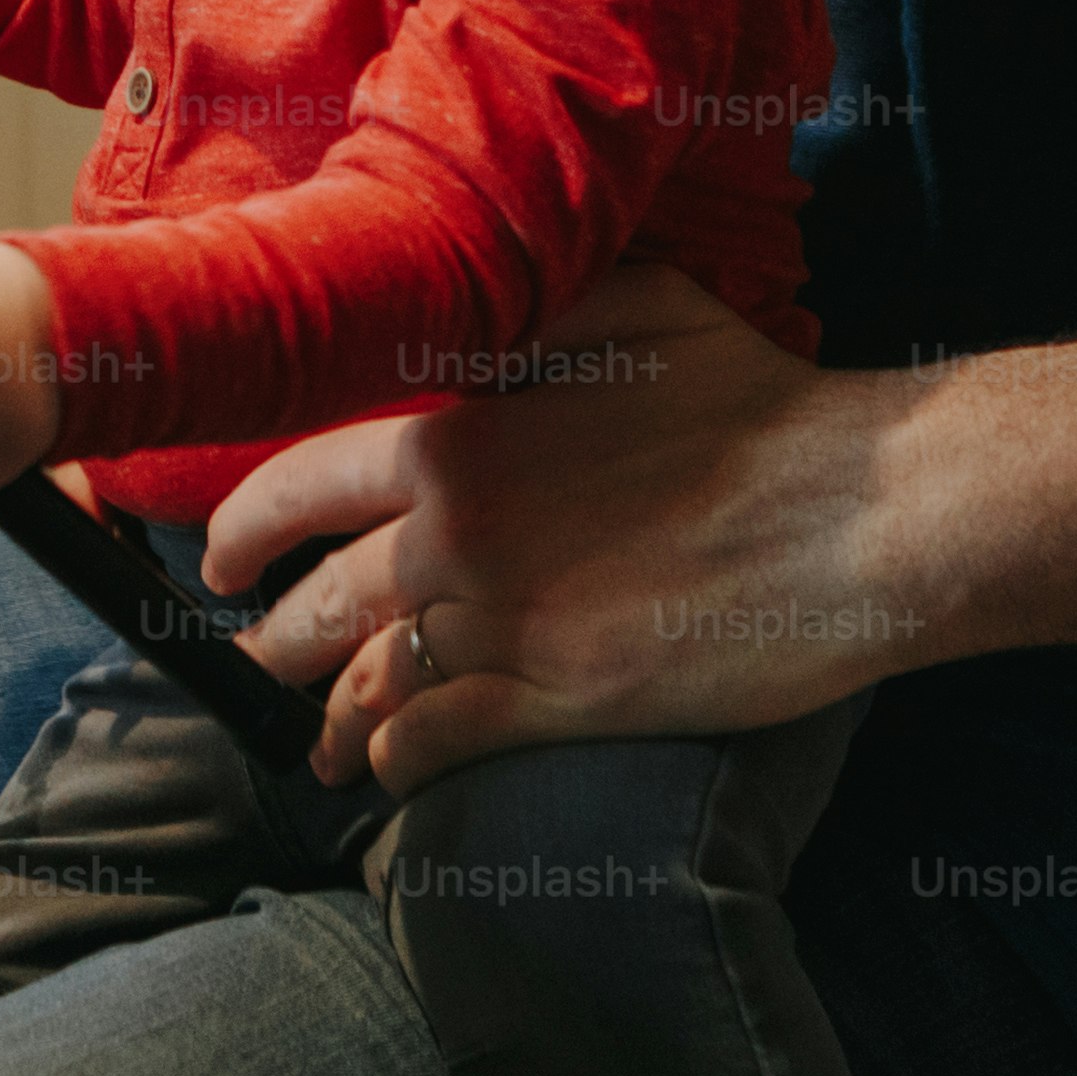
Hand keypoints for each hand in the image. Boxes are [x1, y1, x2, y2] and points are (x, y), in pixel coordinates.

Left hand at [201, 263, 928, 790]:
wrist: (855, 507)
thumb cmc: (755, 399)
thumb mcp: (632, 305)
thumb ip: (527, 311)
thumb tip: (462, 301)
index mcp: (457, 433)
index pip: (300, 484)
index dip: (243, 527)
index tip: (221, 555)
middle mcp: (458, 531)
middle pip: (316, 597)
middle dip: (270, 633)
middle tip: (252, 652)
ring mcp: (506, 623)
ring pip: (369, 680)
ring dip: (329, 717)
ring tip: (315, 745)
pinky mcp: (561, 699)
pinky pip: (440, 742)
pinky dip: (399, 763)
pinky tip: (392, 773)